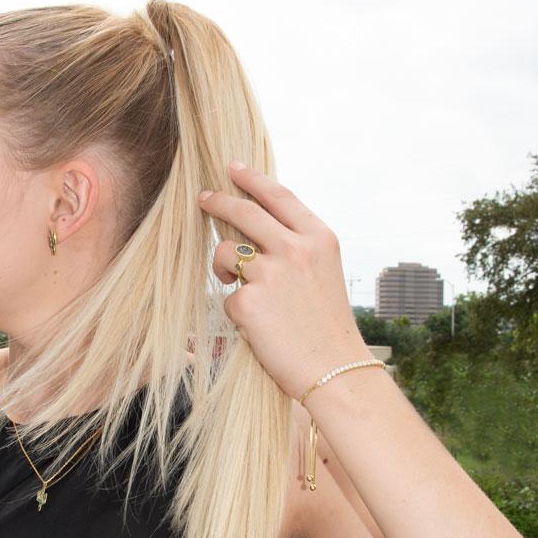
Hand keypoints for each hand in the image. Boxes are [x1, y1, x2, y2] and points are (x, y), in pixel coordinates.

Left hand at [199, 161, 369, 400]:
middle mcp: (295, 249)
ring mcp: (269, 273)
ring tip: (234, 284)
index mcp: (318, 238)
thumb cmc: (326, 325)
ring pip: (225, 251)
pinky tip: (256, 325)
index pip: (278, 196)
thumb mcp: (323, 272)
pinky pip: (227, 296)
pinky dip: (236, 309)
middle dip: (218, 201)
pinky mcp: (246, 301)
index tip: (233, 168)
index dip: (252, 178)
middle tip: (203, 198)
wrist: (334, 369)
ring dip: (222, 265)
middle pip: (243, 212)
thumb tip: (254, 228)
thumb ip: (296, 246)